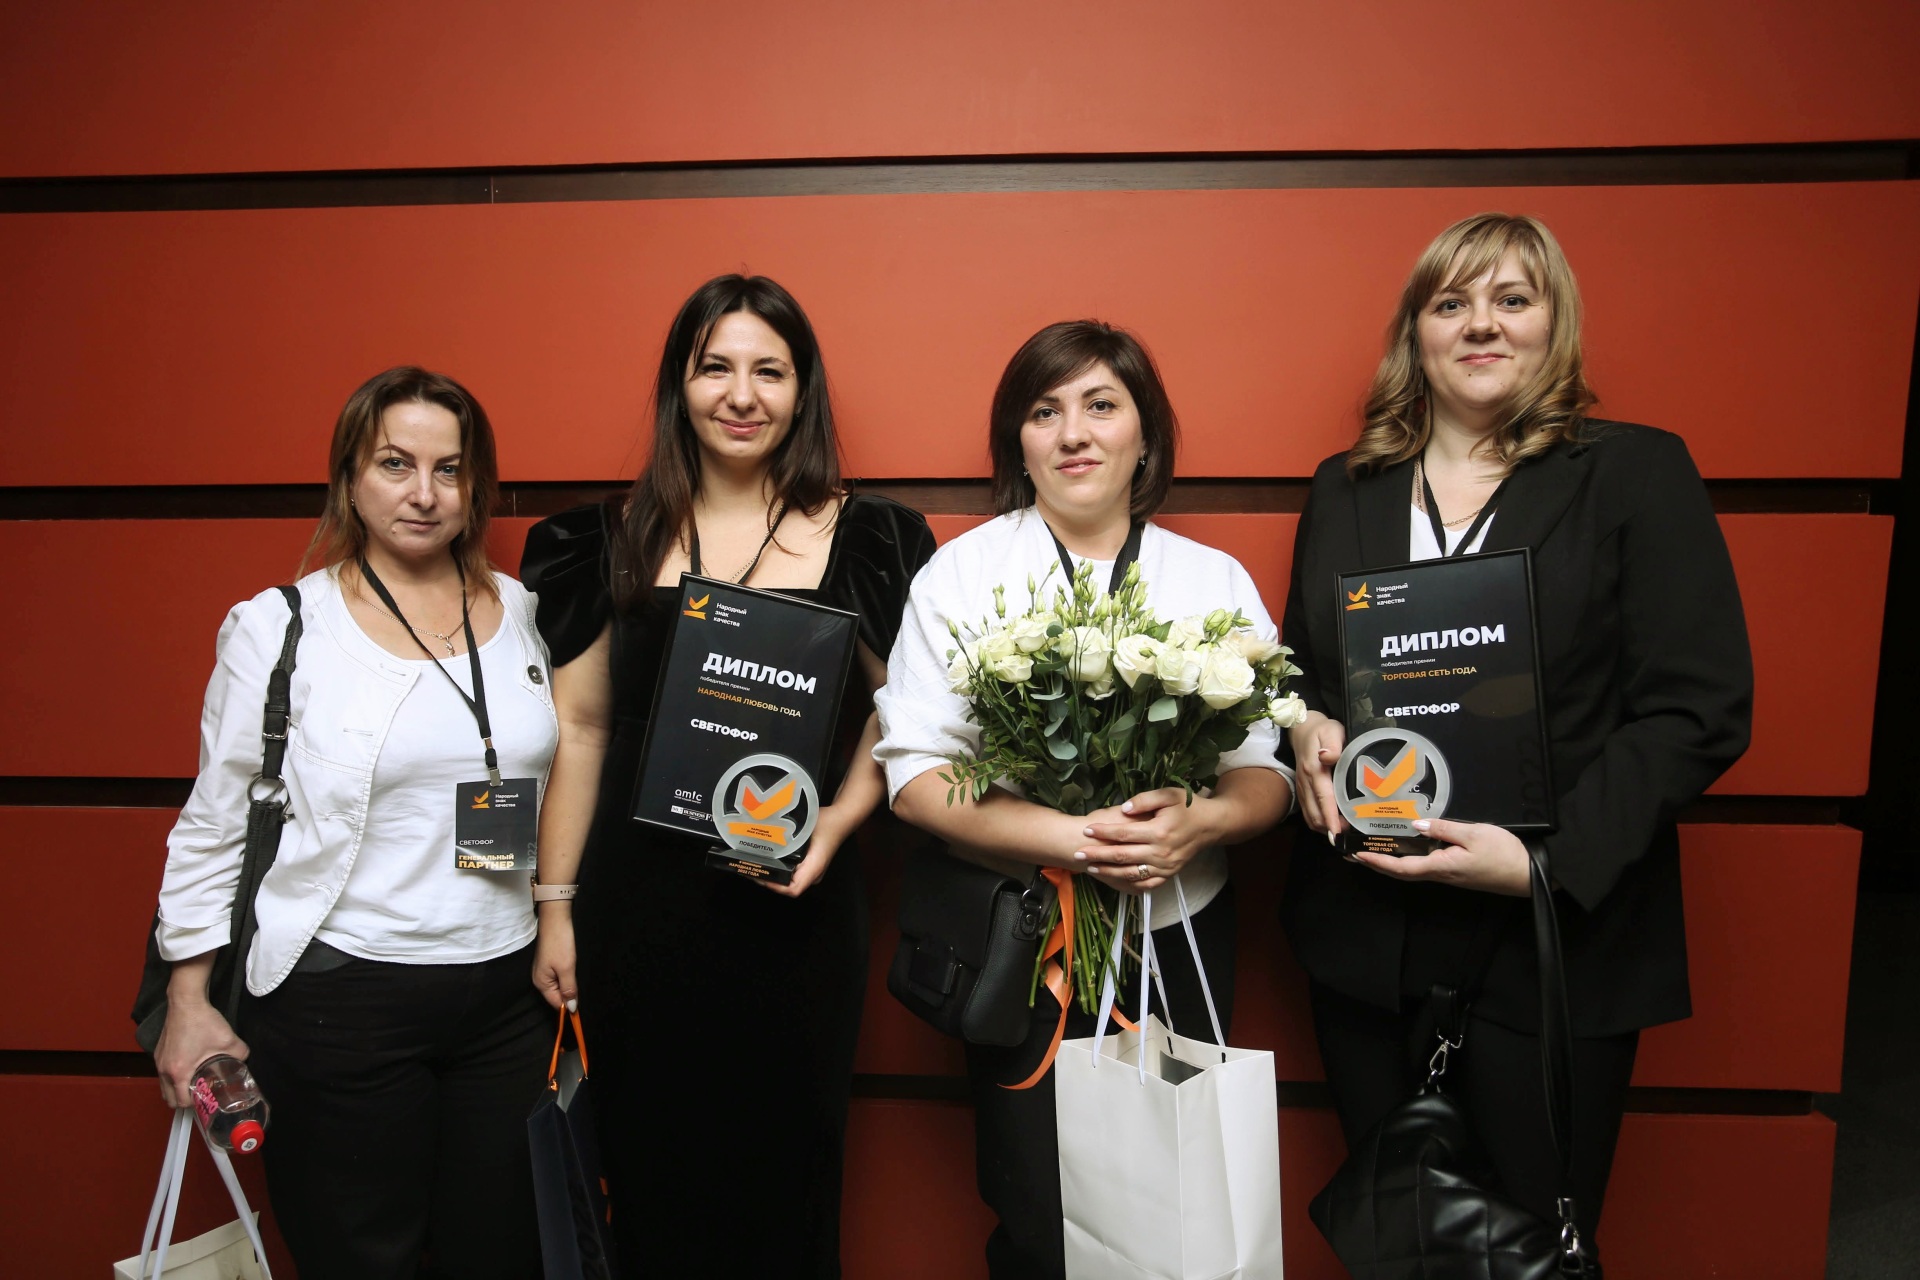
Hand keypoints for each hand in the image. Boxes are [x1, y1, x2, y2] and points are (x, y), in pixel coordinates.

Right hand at [154, 1002, 244, 1107]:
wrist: (186, 1001)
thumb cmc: (203, 1021)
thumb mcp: (229, 1040)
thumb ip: (241, 1055)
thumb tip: (245, 1062)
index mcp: (178, 1072)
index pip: (181, 1102)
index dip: (194, 1105)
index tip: (206, 1101)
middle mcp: (164, 1069)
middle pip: (168, 1098)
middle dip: (184, 1101)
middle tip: (200, 1095)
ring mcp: (159, 1060)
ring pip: (164, 1086)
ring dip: (177, 1089)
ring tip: (195, 1084)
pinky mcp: (159, 1052)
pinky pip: (163, 1073)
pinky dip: (173, 1077)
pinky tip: (188, 1069)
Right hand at [532, 905, 578, 1010]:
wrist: (556, 919)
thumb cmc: (560, 943)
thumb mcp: (566, 968)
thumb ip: (569, 989)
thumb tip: (571, 1008)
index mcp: (541, 983)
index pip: (556, 1003)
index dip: (569, 1006)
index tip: (584, 1008)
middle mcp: (540, 979)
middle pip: (557, 996)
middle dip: (570, 995)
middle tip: (585, 990)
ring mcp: (544, 971)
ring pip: (560, 986)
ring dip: (570, 985)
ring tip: (580, 979)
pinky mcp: (550, 963)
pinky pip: (560, 977)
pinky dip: (568, 977)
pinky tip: (575, 972)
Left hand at [761, 817, 846, 898]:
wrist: (842, 818)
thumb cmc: (827, 823)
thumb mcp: (807, 828)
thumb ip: (790, 837)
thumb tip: (767, 843)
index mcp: (814, 868)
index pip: (793, 889)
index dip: (775, 886)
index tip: (761, 876)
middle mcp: (813, 874)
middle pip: (789, 887)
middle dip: (770, 881)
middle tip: (752, 868)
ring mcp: (812, 871)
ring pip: (790, 881)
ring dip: (774, 876)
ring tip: (757, 865)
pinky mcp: (809, 866)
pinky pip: (793, 874)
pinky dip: (780, 870)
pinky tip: (770, 860)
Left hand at [1078, 788, 1222, 894]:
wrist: (1210, 825)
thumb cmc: (1188, 806)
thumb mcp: (1168, 794)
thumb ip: (1144, 800)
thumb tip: (1122, 809)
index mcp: (1159, 831)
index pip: (1124, 834)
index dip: (1103, 832)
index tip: (1087, 830)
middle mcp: (1161, 853)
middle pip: (1123, 856)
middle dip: (1098, 855)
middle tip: (1077, 853)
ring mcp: (1165, 867)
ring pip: (1131, 873)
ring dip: (1108, 872)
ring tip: (1089, 868)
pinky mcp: (1168, 875)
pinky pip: (1145, 885)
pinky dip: (1127, 884)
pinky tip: (1113, 880)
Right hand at [1289, 712, 1346, 835]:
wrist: (1302, 729)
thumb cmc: (1322, 730)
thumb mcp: (1332, 731)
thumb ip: (1332, 744)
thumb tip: (1327, 756)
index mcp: (1314, 770)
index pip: (1323, 798)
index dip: (1331, 818)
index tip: (1338, 834)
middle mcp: (1306, 783)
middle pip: (1315, 814)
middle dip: (1330, 828)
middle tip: (1351, 835)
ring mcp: (1302, 789)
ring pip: (1311, 817)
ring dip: (1325, 828)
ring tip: (1344, 833)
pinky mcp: (1302, 792)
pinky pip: (1309, 813)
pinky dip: (1320, 822)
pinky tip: (1334, 824)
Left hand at [1352, 817, 1530, 895]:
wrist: (1528, 874)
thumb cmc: (1504, 855)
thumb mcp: (1474, 834)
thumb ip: (1443, 829)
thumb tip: (1416, 825)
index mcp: (1441, 867)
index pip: (1401, 868)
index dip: (1378, 862)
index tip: (1358, 855)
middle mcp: (1441, 874)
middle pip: (1402, 871)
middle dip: (1377, 863)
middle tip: (1356, 853)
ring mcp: (1448, 874)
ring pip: (1413, 868)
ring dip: (1391, 861)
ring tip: (1374, 847)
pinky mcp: (1456, 870)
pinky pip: (1426, 865)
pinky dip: (1409, 857)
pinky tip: (1406, 845)